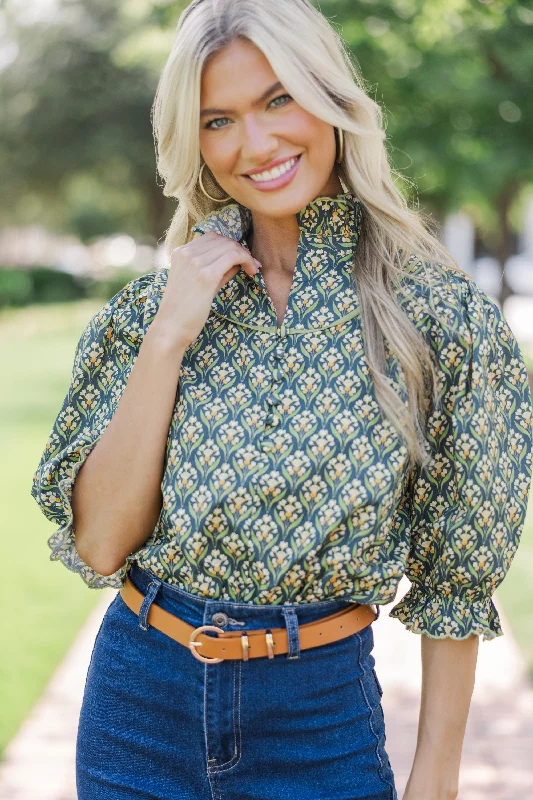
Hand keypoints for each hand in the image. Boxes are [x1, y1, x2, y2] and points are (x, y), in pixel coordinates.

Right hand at [154, 231, 260, 347]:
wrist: (170, 328)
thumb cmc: (184, 311)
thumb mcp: (199, 285)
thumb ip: (215, 270)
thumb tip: (237, 262)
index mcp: (181, 253)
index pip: (212, 238)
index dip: (230, 246)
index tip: (241, 258)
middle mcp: (186, 253)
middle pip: (222, 240)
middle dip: (240, 250)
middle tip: (252, 265)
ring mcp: (195, 263)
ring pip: (230, 246)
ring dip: (246, 255)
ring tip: (253, 269)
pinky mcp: (206, 275)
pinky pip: (233, 256)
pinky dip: (246, 260)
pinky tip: (252, 271)